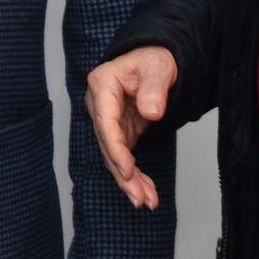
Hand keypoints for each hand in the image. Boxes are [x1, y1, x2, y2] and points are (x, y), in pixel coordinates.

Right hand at [84, 46, 176, 208]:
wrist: (158, 60)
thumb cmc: (154, 59)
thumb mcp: (159, 67)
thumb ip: (155, 88)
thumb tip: (151, 111)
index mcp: (103, 84)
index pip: (105, 122)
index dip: (115, 149)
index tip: (127, 171)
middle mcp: (100, 104)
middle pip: (107, 144)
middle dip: (123, 174)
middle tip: (139, 197)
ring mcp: (108, 119)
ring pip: (114, 156)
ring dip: (129, 181)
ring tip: (146, 200)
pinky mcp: (119, 130)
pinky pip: (123, 157)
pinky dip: (134, 175)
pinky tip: (145, 191)